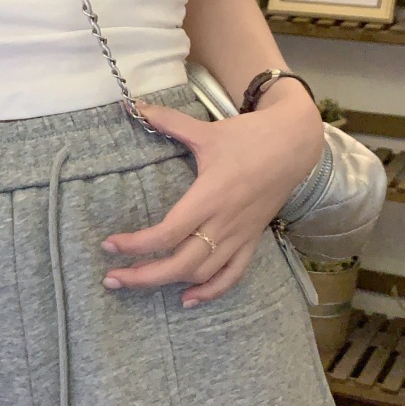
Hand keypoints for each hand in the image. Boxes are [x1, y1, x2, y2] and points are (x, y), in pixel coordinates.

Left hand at [102, 83, 323, 306]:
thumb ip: (168, 121)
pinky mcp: (252, 240)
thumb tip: (133, 105)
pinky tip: (187, 299)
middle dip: (144, 276)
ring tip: (137, 283)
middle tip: (112, 279)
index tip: (109, 245)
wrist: (295, 143)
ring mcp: (240, 235)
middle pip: (181, 263)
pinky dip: (210, 291)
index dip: (137, 245)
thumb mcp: (207, 130)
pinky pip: (232, 275)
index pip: (168, 232)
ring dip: (169, 284)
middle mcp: (224, 222)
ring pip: (203, 273)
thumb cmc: (249, 136)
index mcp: (210, 196)